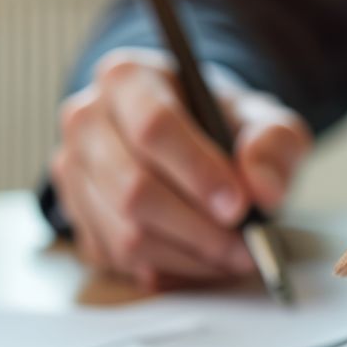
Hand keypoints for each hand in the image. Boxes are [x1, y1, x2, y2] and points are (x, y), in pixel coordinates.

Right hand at [50, 48, 311, 289]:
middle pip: (132, 188)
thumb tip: (263, 189)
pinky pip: (119, 259)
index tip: (238, 205)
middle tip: (245, 243)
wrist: (186, 137)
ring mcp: (73, 171)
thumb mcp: (261, 118)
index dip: (198, 171)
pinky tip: (201, 257)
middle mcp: (87, 120)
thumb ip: (273, 143)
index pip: (153, 126)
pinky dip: (168, 269)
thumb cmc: (218, 123)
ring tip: (232, 254)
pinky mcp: (76, 215)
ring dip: (187, 255)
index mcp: (127, 78)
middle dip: (198, 227)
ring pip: (125, 233)